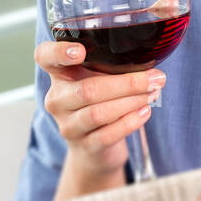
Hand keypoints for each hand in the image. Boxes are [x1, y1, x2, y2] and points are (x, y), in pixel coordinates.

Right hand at [36, 38, 165, 180]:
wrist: (95, 149)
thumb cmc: (100, 104)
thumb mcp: (99, 79)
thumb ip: (112, 66)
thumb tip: (149, 61)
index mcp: (59, 75)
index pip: (45, 57)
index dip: (59, 53)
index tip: (80, 51)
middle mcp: (57, 99)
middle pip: (88, 90)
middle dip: (127, 83)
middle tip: (155, 78)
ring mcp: (68, 125)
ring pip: (98, 113)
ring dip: (131, 102)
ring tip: (153, 93)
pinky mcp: (84, 146)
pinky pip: (107, 135)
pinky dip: (129, 122)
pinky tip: (145, 112)